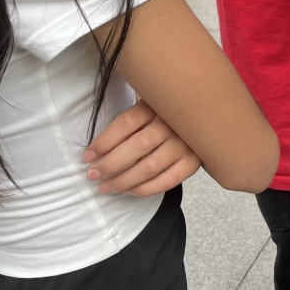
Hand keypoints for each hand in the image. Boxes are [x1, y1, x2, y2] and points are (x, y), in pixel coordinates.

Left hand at [83, 99, 202, 195]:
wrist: (202, 113)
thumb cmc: (163, 109)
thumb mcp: (147, 98)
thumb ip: (127, 107)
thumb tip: (98, 122)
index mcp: (157, 104)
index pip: (126, 123)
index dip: (104, 142)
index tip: (87, 156)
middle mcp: (172, 123)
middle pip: (137, 146)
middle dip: (110, 165)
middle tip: (92, 175)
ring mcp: (185, 143)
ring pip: (150, 167)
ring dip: (123, 181)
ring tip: (105, 187)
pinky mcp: (193, 161)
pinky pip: (168, 180)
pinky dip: (146, 189)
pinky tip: (129, 191)